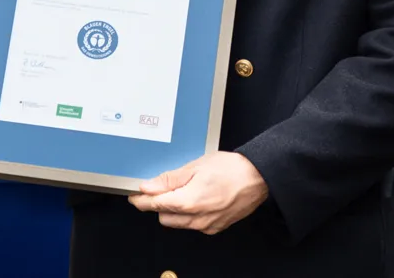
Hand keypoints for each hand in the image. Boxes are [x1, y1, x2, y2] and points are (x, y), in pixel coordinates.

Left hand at [127, 151, 267, 234]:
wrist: (259, 177)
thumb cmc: (232, 169)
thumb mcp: (196, 166)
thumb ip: (170, 179)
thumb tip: (149, 187)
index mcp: (188, 201)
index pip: (155, 205)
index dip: (141, 201)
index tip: (134, 197)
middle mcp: (196, 218)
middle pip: (164, 216)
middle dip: (160, 204)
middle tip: (163, 188)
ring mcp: (207, 225)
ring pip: (178, 223)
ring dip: (174, 210)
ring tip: (186, 190)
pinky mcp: (216, 227)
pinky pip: (193, 225)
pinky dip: (190, 215)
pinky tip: (199, 198)